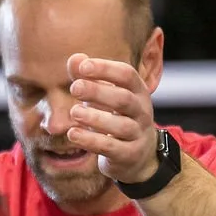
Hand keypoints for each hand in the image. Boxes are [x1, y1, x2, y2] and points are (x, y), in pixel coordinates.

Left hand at [66, 53, 159, 186]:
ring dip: (95, 118)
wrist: (138, 156)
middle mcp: (142, 111)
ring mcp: (138, 135)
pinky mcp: (129, 155)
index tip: (83, 67)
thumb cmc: (116, 118)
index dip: (106, 68)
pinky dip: (91, 140)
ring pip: (120, 126)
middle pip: (124, 99)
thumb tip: (75, 59)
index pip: (127, 74)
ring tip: (74, 112)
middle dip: (98, 92)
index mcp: (138, 91)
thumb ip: (89, 78)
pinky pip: (111, 148)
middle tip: (74, 88)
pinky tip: (73, 134)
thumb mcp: (104, 97)